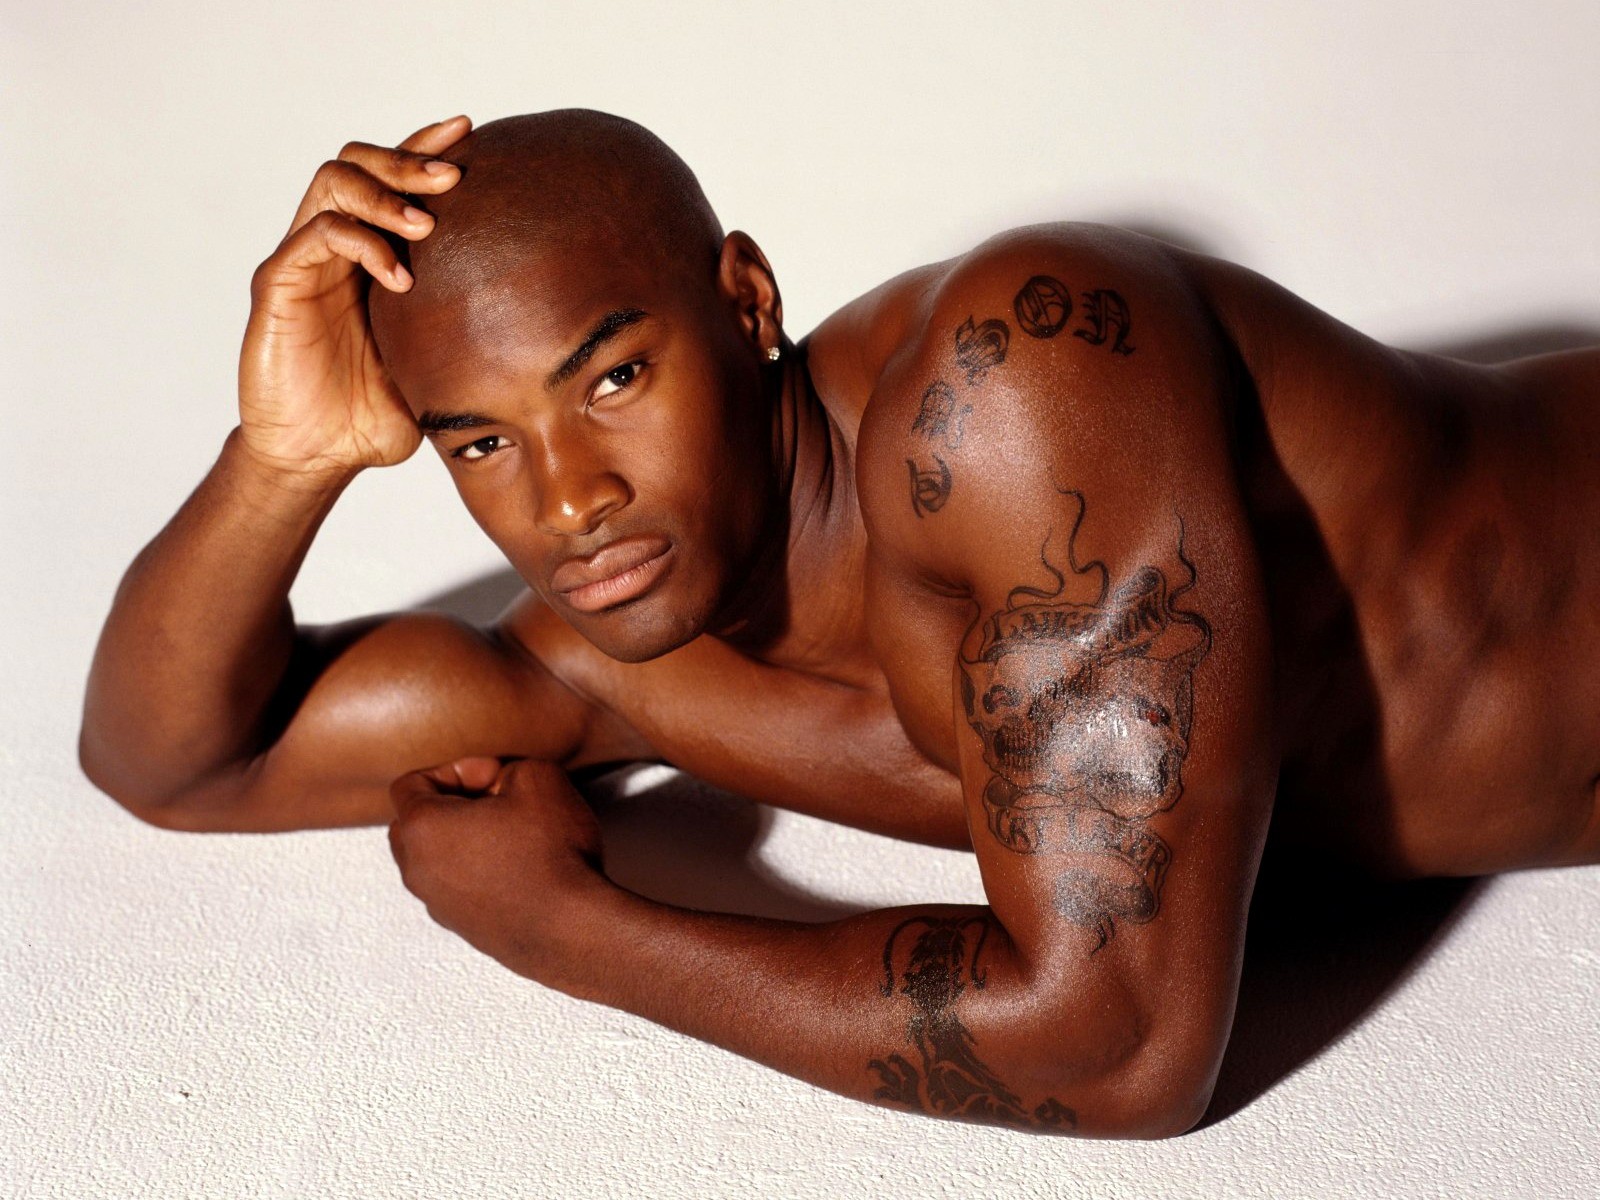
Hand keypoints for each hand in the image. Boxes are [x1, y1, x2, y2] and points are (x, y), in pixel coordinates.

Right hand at [237, 115, 470, 481]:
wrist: (316, 457)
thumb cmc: (373, 414)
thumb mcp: (435, 368)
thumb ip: (467, 336)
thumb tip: (546, 328)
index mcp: (367, 255)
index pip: (392, 180)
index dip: (425, 147)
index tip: (473, 133)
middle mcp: (332, 247)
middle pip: (359, 161)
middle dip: (408, 158)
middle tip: (454, 175)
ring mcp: (303, 262)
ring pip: (333, 183)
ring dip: (386, 194)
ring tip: (428, 225)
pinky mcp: (277, 286)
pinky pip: (314, 238)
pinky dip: (361, 244)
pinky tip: (401, 278)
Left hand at [388, 757, 608, 987]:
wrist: (571, 928)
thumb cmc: (551, 852)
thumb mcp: (537, 777)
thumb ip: (506, 768)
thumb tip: (500, 786)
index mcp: (422, 828)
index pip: (411, 784)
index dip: (456, 770)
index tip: (494, 778)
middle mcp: (417, 870)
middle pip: (411, 824)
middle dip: (448, 805)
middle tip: (494, 803)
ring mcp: (438, 904)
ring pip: (432, 859)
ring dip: (462, 840)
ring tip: (509, 835)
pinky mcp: (462, 928)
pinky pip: (456, 887)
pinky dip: (477, 871)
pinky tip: (519, 868)